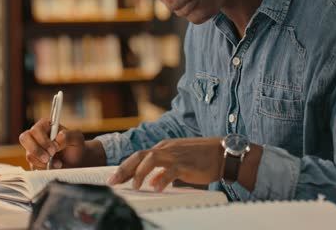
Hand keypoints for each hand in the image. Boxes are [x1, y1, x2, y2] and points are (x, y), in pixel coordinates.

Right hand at [18, 118, 86, 169]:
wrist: (76, 162)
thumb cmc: (76, 147)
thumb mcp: (77, 139)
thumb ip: (68, 136)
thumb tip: (56, 140)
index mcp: (46, 125)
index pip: (36, 129)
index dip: (43, 140)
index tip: (54, 149)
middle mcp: (37, 135)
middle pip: (25, 138)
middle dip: (36, 150)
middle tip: (48, 158)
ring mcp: (33, 148)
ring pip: (29, 154)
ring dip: (43, 162)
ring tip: (58, 163)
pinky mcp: (34, 161)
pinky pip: (32, 165)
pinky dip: (43, 168)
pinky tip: (53, 167)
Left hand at [107, 138, 223, 191]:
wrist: (223, 153)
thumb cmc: (202, 158)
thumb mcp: (179, 161)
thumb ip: (165, 169)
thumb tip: (153, 182)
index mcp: (163, 147)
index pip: (139, 156)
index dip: (125, 167)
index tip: (114, 178)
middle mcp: (166, 148)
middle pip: (139, 156)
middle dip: (124, 169)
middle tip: (113, 182)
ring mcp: (175, 155)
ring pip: (151, 160)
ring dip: (140, 173)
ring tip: (134, 186)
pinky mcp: (185, 164)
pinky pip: (170, 171)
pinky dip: (161, 179)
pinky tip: (156, 188)